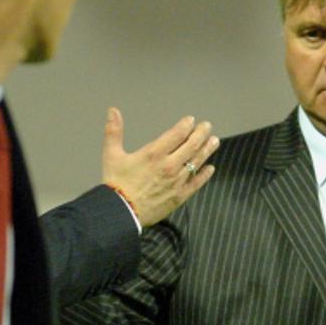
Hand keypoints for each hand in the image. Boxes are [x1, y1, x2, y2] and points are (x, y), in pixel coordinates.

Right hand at [101, 107, 217, 226]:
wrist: (120, 213)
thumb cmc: (115, 185)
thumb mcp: (111, 155)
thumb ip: (113, 131)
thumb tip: (113, 111)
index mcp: (154, 153)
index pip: (177, 134)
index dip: (186, 125)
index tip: (191, 120)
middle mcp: (169, 165)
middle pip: (191, 145)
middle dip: (201, 134)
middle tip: (207, 126)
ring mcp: (176, 181)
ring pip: (196, 162)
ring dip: (207, 150)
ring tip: (214, 141)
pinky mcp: (179, 196)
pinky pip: (196, 183)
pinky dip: (205, 175)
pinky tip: (210, 169)